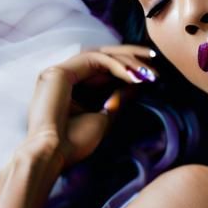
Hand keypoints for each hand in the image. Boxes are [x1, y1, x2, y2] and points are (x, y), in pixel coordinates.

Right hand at [21, 44, 158, 170]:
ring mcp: (60, 71)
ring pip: (99, 54)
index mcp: (72, 87)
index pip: (103, 67)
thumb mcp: (104, 118)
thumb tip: (136, 83)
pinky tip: (132, 76)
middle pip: (102, 55)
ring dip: (126, 60)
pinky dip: (116, 65)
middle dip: (130, 54)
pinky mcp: (58, 71)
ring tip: (147, 72)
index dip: (128, 66)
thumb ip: (117, 99)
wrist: (53, 154)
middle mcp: (65, 76)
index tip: (153, 74)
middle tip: (154, 57)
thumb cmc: (74, 143)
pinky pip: (94, 59)